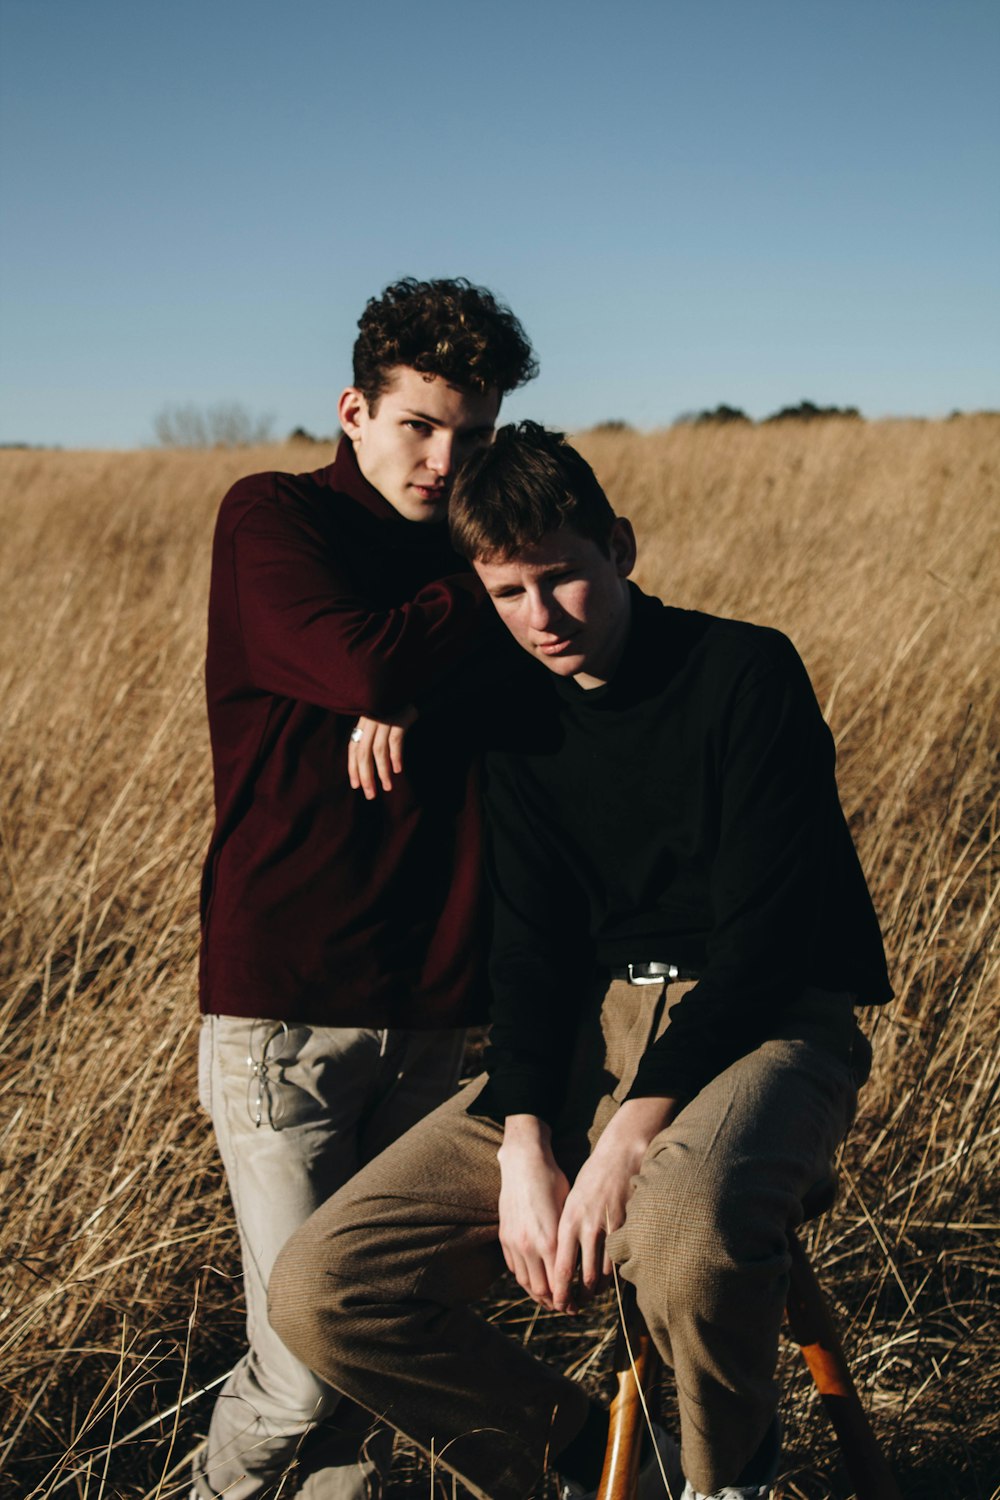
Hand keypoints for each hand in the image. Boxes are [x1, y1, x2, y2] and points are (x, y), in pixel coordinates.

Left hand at [348, 705, 417, 797]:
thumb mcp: (381, 721)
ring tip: (387, 787)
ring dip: (382, 771)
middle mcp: (371, 721)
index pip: (353, 748)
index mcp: (364, 722)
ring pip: (378, 750)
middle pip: (363, 752)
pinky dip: (395, 756)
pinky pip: (395, 741)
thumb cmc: (398, 709)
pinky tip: (397, 769)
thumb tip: (368, 764)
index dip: (353, 768)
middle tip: (370, 794)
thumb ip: (374, 737)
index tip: (356, 785)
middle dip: (366, 776)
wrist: (414, 689)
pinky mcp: (400, 718)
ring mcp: (385, 719)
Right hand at [497, 1116, 570, 1311]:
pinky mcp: (504, 1237)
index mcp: (550, 1240)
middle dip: (556, 1303)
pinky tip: (535, 1281)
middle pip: (542, 1289)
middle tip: (567, 1308)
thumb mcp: (568, 1209)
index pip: (560, 1283)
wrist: (523, 1162)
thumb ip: (571, 1240)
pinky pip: (515, 1268)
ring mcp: (514, 1242)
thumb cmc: (552, 1181)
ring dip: (539, 1295)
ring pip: (526, 1282)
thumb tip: (584, 1262)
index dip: (568, 1299)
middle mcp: (530, 1245)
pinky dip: (525, 1279)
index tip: (577, 1306)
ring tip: (551, 1300)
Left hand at [550, 1096, 677, 1312]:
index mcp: (568, 1221)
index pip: (561, 1269)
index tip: (560, 1304)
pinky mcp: (627, 1226)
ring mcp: (609, 1227)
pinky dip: (617, 1273)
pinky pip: (621, 1259)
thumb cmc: (592, 1178)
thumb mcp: (571, 1203)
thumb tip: (564, 1262)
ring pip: (605, 1272)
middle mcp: (587, 1227)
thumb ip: (567, 1231)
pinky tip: (613, 1277)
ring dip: (600, 1288)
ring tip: (594, 1295)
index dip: (561, 1292)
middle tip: (579, 1306)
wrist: (620, 1155)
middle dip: (581, 1297)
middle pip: (584, 1277)